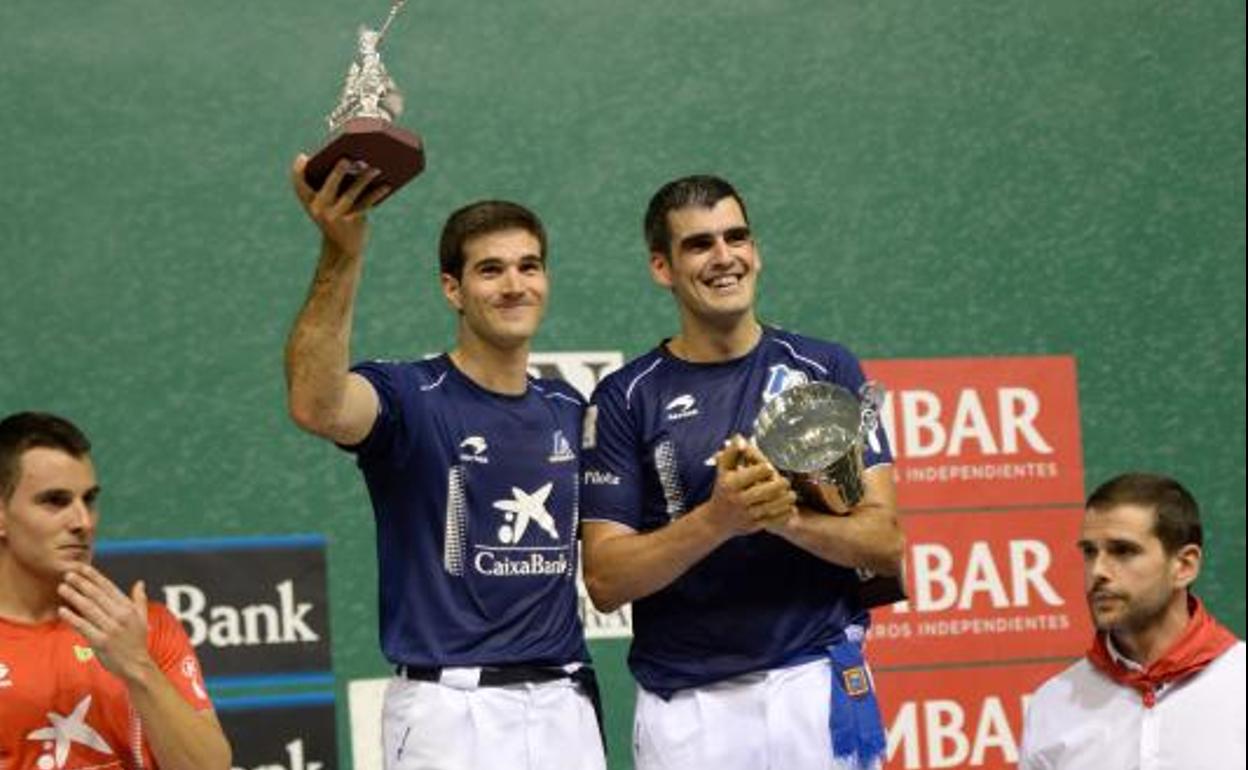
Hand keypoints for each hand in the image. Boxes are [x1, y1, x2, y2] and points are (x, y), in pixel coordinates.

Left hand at [58, 564, 154, 682]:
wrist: (136, 665)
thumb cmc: (137, 641)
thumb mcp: (142, 618)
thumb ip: (139, 600)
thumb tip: (140, 583)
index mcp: (129, 608)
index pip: (109, 588)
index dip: (94, 577)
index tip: (82, 568)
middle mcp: (120, 616)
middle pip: (97, 595)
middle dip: (81, 583)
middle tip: (68, 574)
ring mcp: (110, 629)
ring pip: (89, 608)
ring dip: (74, 596)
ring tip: (62, 587)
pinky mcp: (100, 641)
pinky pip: (83, 627)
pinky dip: (72, 618)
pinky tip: (62, 610)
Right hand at [290, 154, 390, 257]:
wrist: (342, 248)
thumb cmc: (336, 217)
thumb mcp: (328, 203)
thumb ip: (331, 184)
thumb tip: (355, 161)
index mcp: (310, 202)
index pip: (298, 184)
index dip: (298, 170)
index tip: (304, 157)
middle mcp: (319, 210)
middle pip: (329, 186)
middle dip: (338, 172)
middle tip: (348, 158)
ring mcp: (335, 218)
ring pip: (350, 194)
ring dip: (364, 179)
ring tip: (376, 168)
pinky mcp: (352, 224)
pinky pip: (365, 204)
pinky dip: (376, 194)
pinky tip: (387, 185)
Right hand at [705, 436, 797, 536]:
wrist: (715, 520)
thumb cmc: (722, 490)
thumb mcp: (723, 470)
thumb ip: (732, 452)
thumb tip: (742, 438)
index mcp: (732, 483)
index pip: (754, 473)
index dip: (765, 469)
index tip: (771, 467)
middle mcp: (739, 499)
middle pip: (766, 491)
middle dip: (779, 485)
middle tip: (786, 481)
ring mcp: (747, 514)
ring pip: (771, 506)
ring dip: (785, 500)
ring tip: (792, 494)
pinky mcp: (753, 525)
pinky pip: (772, 520)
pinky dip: (784, 514)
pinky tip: (791, 508)